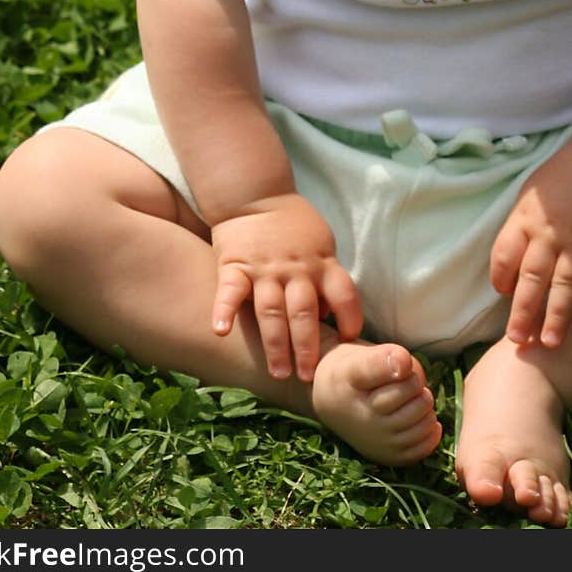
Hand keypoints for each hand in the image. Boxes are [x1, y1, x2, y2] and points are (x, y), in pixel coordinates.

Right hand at [211, 192, 362, 381]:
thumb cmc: (294, 225)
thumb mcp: (322, 244)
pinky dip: (224, 310)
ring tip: (278, 373)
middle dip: (308, 347)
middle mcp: (295, 269)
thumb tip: (333, 318)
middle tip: (308, 376)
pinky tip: (221, 331)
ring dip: (275, 343)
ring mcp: (265, 268)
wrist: (256, 195)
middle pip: (305, 312)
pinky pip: (229, 290)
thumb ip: (327, 278)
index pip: (344, 294)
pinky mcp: (235, 265)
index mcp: (321, 262)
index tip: (350, 344)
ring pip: (272, 310)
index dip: (350, 319)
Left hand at [490, 144, 571, 347]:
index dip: (501, 278)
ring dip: (558, 316)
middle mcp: (550, 235)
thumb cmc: (564, 175)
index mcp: (525, 220)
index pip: (503, 255)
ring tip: (551, 343)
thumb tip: (510, 263)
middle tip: (517, 342)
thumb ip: (520, 226)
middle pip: (531, 279)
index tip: (504, 294)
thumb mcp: (530, 194)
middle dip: (523, 313)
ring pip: (566, 285)